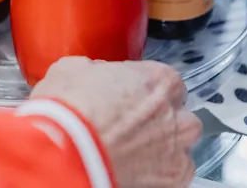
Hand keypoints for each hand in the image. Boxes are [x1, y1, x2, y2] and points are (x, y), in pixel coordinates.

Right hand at [31, 57, 201, 187]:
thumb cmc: (69, 110)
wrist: (65, 149)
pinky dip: (159, 172)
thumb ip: (95, 69)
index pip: (164, 80)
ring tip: (131, 150)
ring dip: (163, 145)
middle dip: (159, 118)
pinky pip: (175, 173)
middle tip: (129, 124)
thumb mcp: (72, 69)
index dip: (144, 89)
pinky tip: (133, 168)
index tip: (128, 97)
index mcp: (157, 79)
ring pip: (181, 143)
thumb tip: (93, 74)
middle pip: (178, 112)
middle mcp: (175, 111)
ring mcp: (177, 146)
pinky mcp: (173, 177)